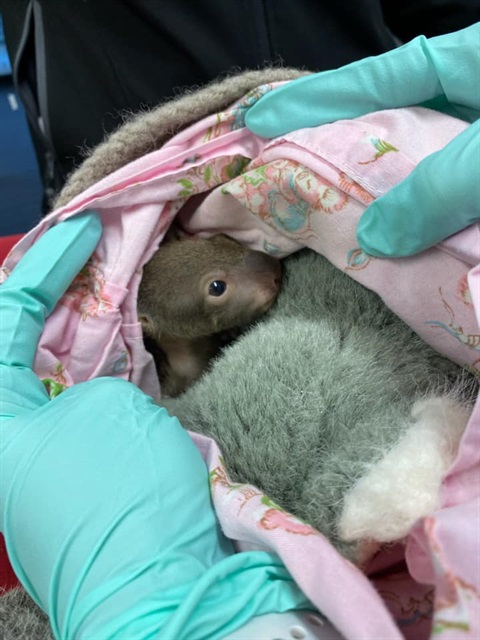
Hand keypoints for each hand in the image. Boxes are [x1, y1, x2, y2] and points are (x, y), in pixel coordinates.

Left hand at [0, 213, 307, 637]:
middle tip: (94, 256)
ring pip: (63, 377)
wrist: (170, 589)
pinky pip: (91, 406)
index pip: (6, 322)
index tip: (80, 232)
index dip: (42, 269)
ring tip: (115, 289)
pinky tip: (135, 348)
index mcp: (0, 425)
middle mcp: (15, 442)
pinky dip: (110, 372)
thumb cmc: (125, 495)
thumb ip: (91, 382)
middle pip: (27, 350)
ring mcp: (52, 460)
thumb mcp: (106, 413)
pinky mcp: (92, 473)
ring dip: (88, 334)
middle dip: (59, 298)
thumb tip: (93, 389)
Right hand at [246, 24, 479, 256]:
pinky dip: (417, 207)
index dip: (315, 98)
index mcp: (467, 61)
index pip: (375, 78)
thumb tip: (373, 236)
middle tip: (284, 163)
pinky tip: (392, 223)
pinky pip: (441, 188)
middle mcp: (466, 94)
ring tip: (327, 199)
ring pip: (413, 154)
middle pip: (386, 114)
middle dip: (336, 139)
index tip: (263, 118)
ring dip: (375, 181)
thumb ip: (436, 190)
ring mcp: (477, 133)